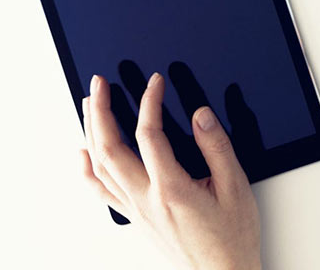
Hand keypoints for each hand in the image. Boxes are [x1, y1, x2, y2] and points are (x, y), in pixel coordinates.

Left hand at [80, 73, 260, 269]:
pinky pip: (102, 192)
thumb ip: (217, 147)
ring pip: (101, 167)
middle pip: (110, 149)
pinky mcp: (136, 218)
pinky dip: (88, 171)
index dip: (150, 102)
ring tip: (91, 105)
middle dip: (102, 111)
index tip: (156, 82)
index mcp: (172, 188)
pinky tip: (83, 155)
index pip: (150, 135)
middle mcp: (147, 199)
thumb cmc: (231, 236)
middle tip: (100, 84)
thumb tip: (200, 116)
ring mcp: (137, 210)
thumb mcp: (235, 186)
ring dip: (91, 132)